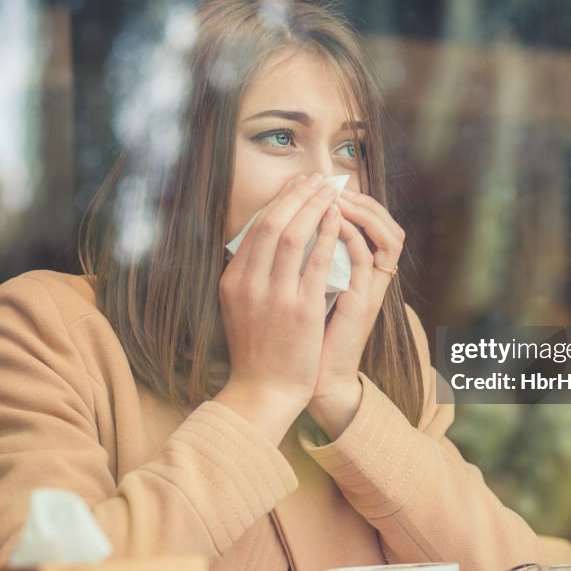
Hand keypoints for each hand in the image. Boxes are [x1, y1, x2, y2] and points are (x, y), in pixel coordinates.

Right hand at [216, 173, 341, 443]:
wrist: (263, 391)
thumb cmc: (256, 351)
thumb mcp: (238, 308)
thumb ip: (247, 275)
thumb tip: (259, 242)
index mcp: (233, 281)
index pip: (255, 228)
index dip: (278, 201)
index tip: (295, 186)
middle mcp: (249, 283)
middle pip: (272, 224)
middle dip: (296, 195)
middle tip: (315, 179)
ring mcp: (274, 296)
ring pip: (292, 235)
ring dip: (312, 206)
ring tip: (329, 190)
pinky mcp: (301, 309)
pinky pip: (316, 262)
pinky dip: (326, 234)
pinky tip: (337, 218)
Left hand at [307, 189, 404, 438]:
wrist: (312, 378)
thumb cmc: (304, 337)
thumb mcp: (303, 290)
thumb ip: (303, 262)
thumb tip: (280, 229)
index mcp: (357, 272)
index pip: (369, 224)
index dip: (351, 200)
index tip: (320, 185)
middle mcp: (371, 278)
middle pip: (385, 223)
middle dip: (360, 198)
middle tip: (330, 182)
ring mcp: (371, 290)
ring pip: (388, 235)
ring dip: (363, 211)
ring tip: (336, 194)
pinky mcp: (365, 301)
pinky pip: (369, 258)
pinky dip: (353, 235)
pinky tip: (334, 220)